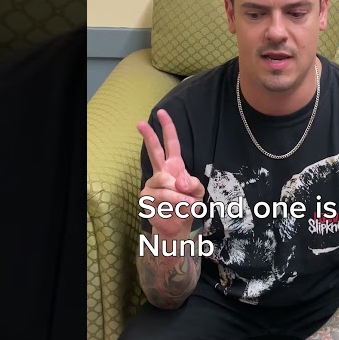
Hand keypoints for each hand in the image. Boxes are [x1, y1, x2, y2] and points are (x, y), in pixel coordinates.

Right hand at [137, 109, 204, 238]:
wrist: (178, 226)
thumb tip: (179, 182)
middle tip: (140, 123)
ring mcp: (151, 185)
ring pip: (165, 182)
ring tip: (189, 203)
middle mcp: (160, 172)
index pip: (170, 144)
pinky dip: (175, 202)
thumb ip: (193, 184)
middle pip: (153, 151)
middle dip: (148, 136)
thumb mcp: (198, 192)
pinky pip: (162, 197)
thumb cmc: (188, 205)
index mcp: (173, 166)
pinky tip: (179, 208)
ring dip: (179, 194)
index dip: (167, 128)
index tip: (162, 113)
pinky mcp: (146, 199)